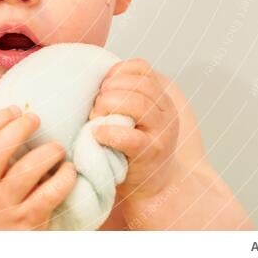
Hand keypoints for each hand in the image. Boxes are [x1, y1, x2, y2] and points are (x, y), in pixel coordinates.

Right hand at [0, 105, 77, 229]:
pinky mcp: (27, 222)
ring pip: (25, 172)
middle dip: (19, 129)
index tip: (15, 109)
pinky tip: (69, 171)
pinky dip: (63, 179)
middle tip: (36, 119)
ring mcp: (6, 207)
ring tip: (58, 147)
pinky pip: (48, 195)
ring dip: (46, 153)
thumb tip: (20, 119)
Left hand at [88, 58, 179, 201]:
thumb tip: (91, 72)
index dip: (117, 71)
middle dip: (109, 90)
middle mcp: (166, 112)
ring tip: (95, 118)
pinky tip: (97, 134)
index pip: (141, 68)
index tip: (102, 86)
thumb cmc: (133, 150)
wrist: (154, 190)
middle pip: (138, 83)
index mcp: (161, 98)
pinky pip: (130, 137)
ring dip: (108, 106)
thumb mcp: (133, 117)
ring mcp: (161, 133)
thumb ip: (122, 95)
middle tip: (95, 107)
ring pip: (137, 103)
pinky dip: (109, 132)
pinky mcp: (150, 154)